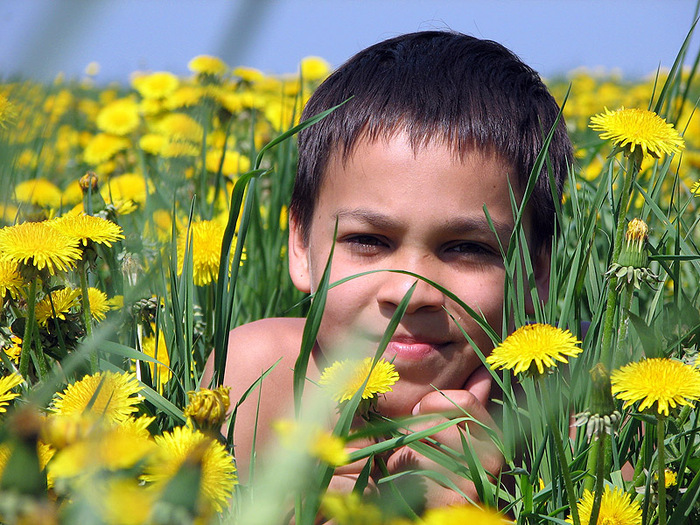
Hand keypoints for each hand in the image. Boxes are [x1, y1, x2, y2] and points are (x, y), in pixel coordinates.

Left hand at [382, 366, 503, 508]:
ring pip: (418, 450)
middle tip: (408, 448)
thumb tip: (482, 371)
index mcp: (492, 436)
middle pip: (434, 424)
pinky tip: (407, 487)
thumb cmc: (435, 466)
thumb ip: (463, 405)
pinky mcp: (453, 501)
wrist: (429, 513)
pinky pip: (413, 475)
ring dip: (400, 458)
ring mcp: (475, 480)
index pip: (465, 400)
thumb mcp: (450, 432)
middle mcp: (492, 457)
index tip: (418, 412)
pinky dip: (400, 478)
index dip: (432, 402)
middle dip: (410, 434)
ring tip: (408, 470)